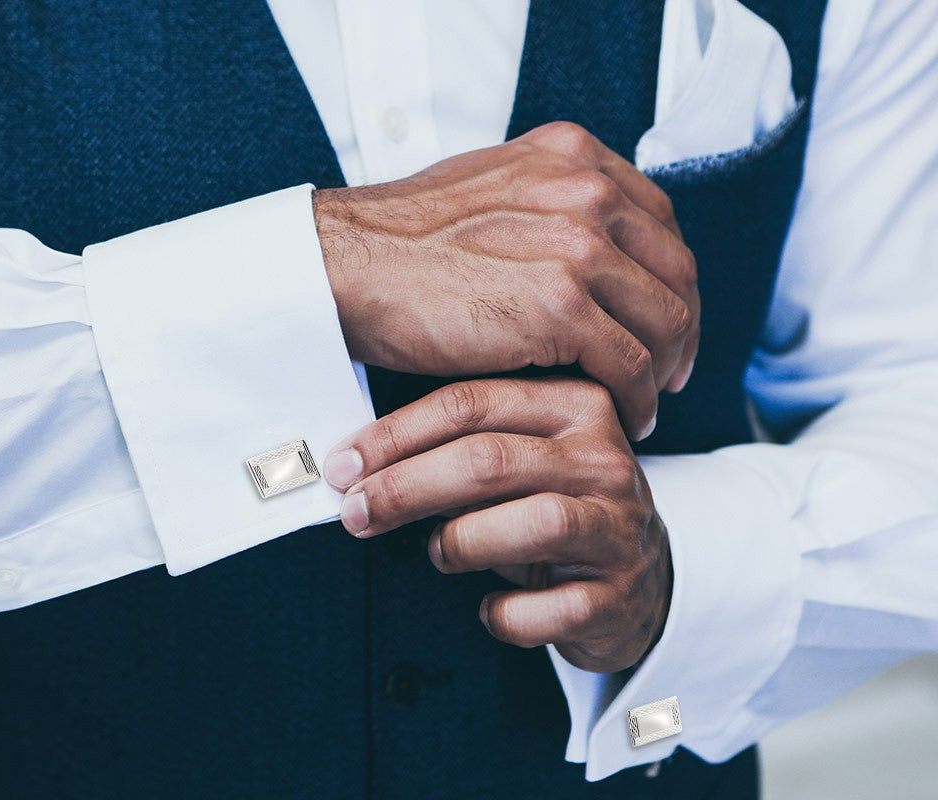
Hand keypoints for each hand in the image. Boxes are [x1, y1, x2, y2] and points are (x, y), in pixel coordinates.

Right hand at [314, 121, 697, 439]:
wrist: (348, 267)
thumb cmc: (402, 240)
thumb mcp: (491, 187)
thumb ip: (548, 203)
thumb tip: (586, 244)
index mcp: (572, 156)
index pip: (659, 221)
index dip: (669, 278)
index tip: (662, 316)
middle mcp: (587, 190)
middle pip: (675, 271)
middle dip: (680, 329)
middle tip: (669, 370)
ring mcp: (578, 246)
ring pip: (664, 321)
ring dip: (662, 371)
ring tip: (645, 402)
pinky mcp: (562, 306)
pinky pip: (630, 364)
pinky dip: (637, 399)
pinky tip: (622, 416)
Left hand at [323, 377, 671, 672]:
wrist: (640, 583)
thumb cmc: (555, 511)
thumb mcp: (518, 465)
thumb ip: (457, 451)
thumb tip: (361, 465)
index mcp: (576, 408)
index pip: (473, 404)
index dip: (396, 436)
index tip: (344, 467)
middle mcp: (605, 461)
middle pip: (491, 460)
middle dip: (407, 487)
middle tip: (358, 513)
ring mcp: (620, 529)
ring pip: (534, 523)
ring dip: (463, 541)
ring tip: (439, 553)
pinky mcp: (621, 596)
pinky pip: (550, 609)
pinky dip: (506, 615)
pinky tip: (490, 609)